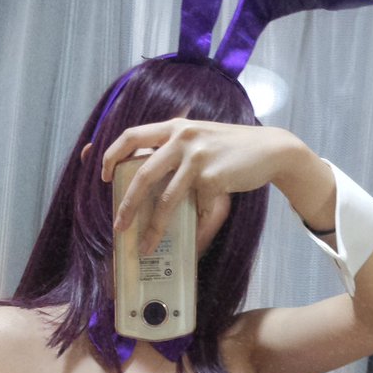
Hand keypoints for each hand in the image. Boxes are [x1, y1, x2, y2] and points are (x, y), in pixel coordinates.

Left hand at [101, 119, 305, 254]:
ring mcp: (197, 156)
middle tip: (119, 225)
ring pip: (165, 198)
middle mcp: (182, 137)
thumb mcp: (200, 140)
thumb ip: (176, 154)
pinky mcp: (212, 176)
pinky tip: (196, 236)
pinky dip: (194, 226)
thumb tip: (151, 189)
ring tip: (145, 245)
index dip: (111, 154)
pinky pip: (195, 209)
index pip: (132, 135)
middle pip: (142, 173)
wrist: (270, 149)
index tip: (103, 175)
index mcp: (175, 127)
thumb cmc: (231, 150)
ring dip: (153, 227)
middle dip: (127, 204)